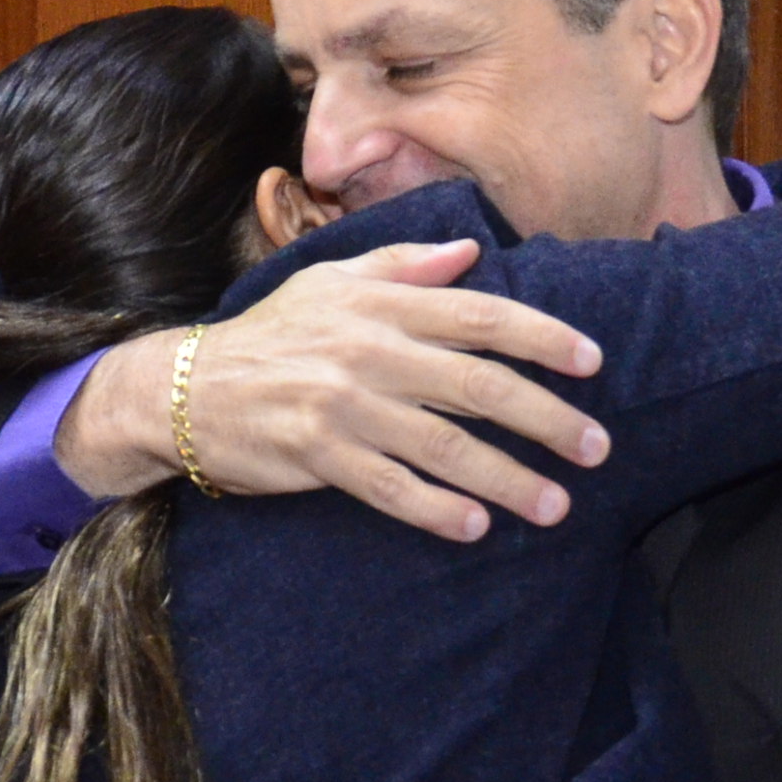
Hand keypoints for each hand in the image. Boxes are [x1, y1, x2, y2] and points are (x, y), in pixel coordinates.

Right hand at [52, 239, 612, 541]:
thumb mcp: (329, 281)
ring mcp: (345, 404)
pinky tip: (476, 527)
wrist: (184, 387)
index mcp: (381, 303)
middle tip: (597, 447)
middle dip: (547, 418)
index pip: (481, 316)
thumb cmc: (270, 335)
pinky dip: (437, 509)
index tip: (593, 363)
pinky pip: (391, 487)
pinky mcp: (319, 454)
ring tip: (555, 505)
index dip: (543, 338)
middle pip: (478, 385)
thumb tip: (472, 254)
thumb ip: (404, 267)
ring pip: (445, 444)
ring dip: (507, 478)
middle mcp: (370, 349)